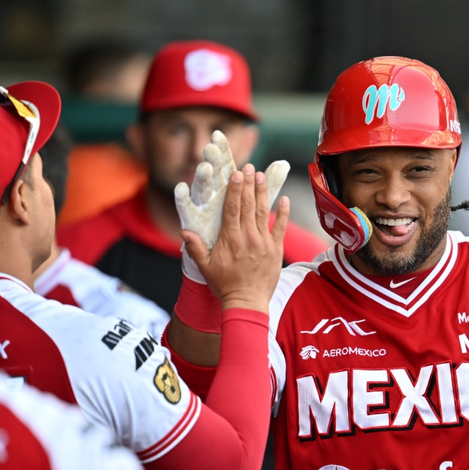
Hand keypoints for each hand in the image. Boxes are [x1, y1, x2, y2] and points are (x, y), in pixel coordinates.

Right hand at [183, 165, 288, 310]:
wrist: (247, 303)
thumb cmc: (224, 285)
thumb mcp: (206, 267)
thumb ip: (196, 248)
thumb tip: (184, 231)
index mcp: (230, 238)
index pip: (232, 208)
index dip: (235, 189)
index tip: (237, 174)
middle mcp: (248, 237)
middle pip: (248, 205)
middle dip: (249, 184)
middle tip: (250, 167)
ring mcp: (263, 242)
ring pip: (263, 212)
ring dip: (263, 193)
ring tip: (262, 176)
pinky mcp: (275, 249)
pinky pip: (280, 227)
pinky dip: (282, 213)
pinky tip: (284, 199)